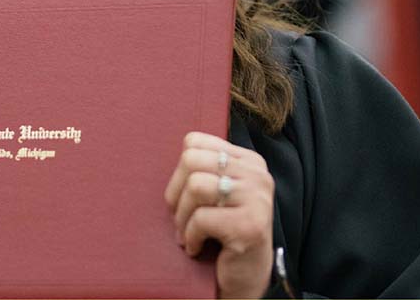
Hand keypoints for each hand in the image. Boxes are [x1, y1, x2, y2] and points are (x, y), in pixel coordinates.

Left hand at [164, 132, 274, 298]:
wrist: (244, 277)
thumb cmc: (222, 233)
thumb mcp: (216, 192)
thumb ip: (203, 168)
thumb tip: (162, 147)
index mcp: (248, 160)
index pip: (194, 142)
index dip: (177, 171)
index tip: (181, 197)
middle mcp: (257, 174)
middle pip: (191, 160)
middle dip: (176, 194)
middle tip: (179, 218)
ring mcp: (257, 198)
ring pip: (195, 187)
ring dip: (182, 217)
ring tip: (187, 233)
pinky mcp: (250, 225)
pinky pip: (201, 219)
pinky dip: (190, 237)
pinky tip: (196, 247)